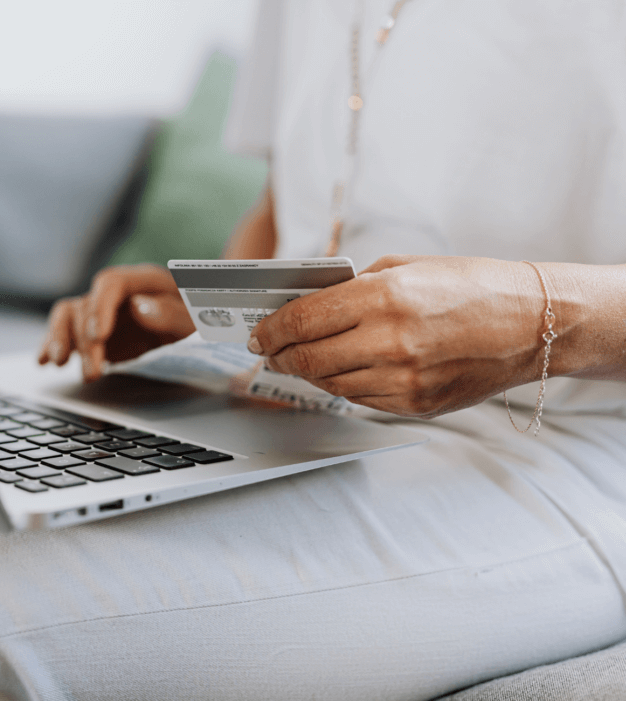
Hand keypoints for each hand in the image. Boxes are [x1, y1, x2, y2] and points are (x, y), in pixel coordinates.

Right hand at [38, 264, 195, 381]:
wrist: (201, 327)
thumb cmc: (201, 318)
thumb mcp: (198, 318)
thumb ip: (172, 313)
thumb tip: (140, 308)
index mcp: (143, 280)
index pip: (111, 283)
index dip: (100, 307)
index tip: (98, 335)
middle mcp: (117, 293)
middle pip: (86, 305)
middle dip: (85, 341)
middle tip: (93, 372)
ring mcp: (102, 311)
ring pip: (68, 316)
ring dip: (60, 339)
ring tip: (59, 364)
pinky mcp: (94, 332)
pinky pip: (66, 333)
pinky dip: (52, 345)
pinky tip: (43, 362)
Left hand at [247, 255, 546, 417]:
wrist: (533, 323)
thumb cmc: (471, 286)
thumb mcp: (405, 267)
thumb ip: (352, 287)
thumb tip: (305, 305)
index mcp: (385, 297)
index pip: (303, 320)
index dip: (270, 330)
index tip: (258, 333)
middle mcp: (391, 342)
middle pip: (307, 358)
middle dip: (279, 355)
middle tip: (268, 351)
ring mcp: (404, 380)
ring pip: (329, 383)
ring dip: (307, 372)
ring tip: (299, 359)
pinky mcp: (416, 405)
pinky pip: (359, 399)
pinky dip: (342, 385)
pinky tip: (340, 371)